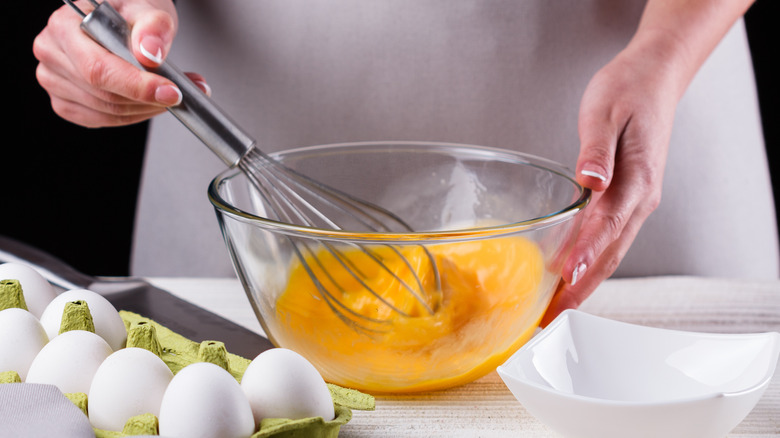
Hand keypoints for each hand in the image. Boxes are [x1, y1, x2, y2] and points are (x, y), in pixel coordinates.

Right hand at [33, 0, 207, 126]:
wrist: (123, 21)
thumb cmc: (130, 14)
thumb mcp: (148, 9)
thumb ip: (153, 27)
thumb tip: (150, 53)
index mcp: (64, 26)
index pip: (98, 69)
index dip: (137, 86)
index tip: (171, 92)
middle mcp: (52, 54)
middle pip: (104, 95)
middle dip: (150, 99)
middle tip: (181, 93)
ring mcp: (54, 81)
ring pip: (107, 112)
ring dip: (147, 109)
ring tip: (172, 93)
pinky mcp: (66, 102)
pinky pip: (103, 120)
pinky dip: (133, 115)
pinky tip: (150, 102)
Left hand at [541, 37, 683, 325]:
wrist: (653, 79)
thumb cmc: (627, 91)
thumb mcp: (604, 113)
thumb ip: (596, 150)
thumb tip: (590, 181)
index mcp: (636, 179)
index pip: (609, 224)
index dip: (587, 254)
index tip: (566, 278)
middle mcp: (641, 198)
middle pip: (611, 252)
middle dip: (582, 287)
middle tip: (553, 315)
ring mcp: (638, 201)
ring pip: (612, 251)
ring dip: (586, 281)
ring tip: (559, 307)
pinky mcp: (629, 198)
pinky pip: (611, 238)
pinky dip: (592, 261)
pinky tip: (573, 273)